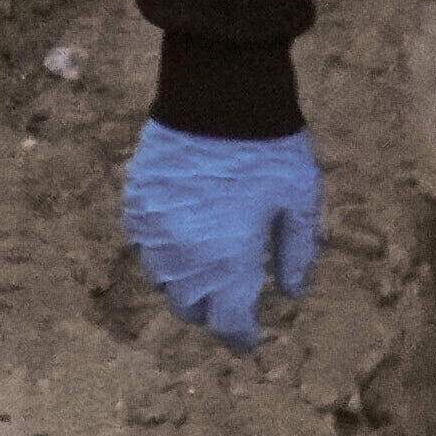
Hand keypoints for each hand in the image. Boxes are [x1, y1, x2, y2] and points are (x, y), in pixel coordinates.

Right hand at [122, 119, 326, 344]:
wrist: (218, 96)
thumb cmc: (268, 149)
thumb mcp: (300, 201)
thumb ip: (297, 252)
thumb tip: (293, 292)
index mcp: (228, 267)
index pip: (229, 325)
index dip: (242, 338)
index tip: (251, 340)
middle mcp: (183, 261)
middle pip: (192, 310)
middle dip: (214, 310)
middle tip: (236, 295)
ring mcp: (152, 234)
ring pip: (165, 281)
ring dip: (188, 282)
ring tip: (211, 264)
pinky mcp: (135, 206)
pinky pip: (146, 246)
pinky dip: (166, 249)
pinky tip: (186, 231)